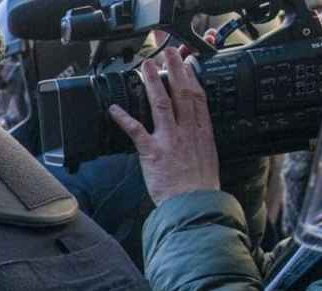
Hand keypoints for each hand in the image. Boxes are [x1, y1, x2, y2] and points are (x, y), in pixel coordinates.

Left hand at [108, 49, 220, 204]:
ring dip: (152, 83)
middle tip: (167, 53)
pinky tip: (113, 109)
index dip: (192, 78)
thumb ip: (200, 142)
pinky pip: (136, 131)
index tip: (187, 64)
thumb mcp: (208, 159)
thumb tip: (196, 135)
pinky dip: (124, 118)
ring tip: (145, 67)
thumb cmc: (200, 188)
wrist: (194, 205)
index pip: (198, 98)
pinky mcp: (152, 152)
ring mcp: (170, 140)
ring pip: (161, 104)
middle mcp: (187, 131)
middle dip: (174, 70)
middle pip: (182, 93)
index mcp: (203, 132)